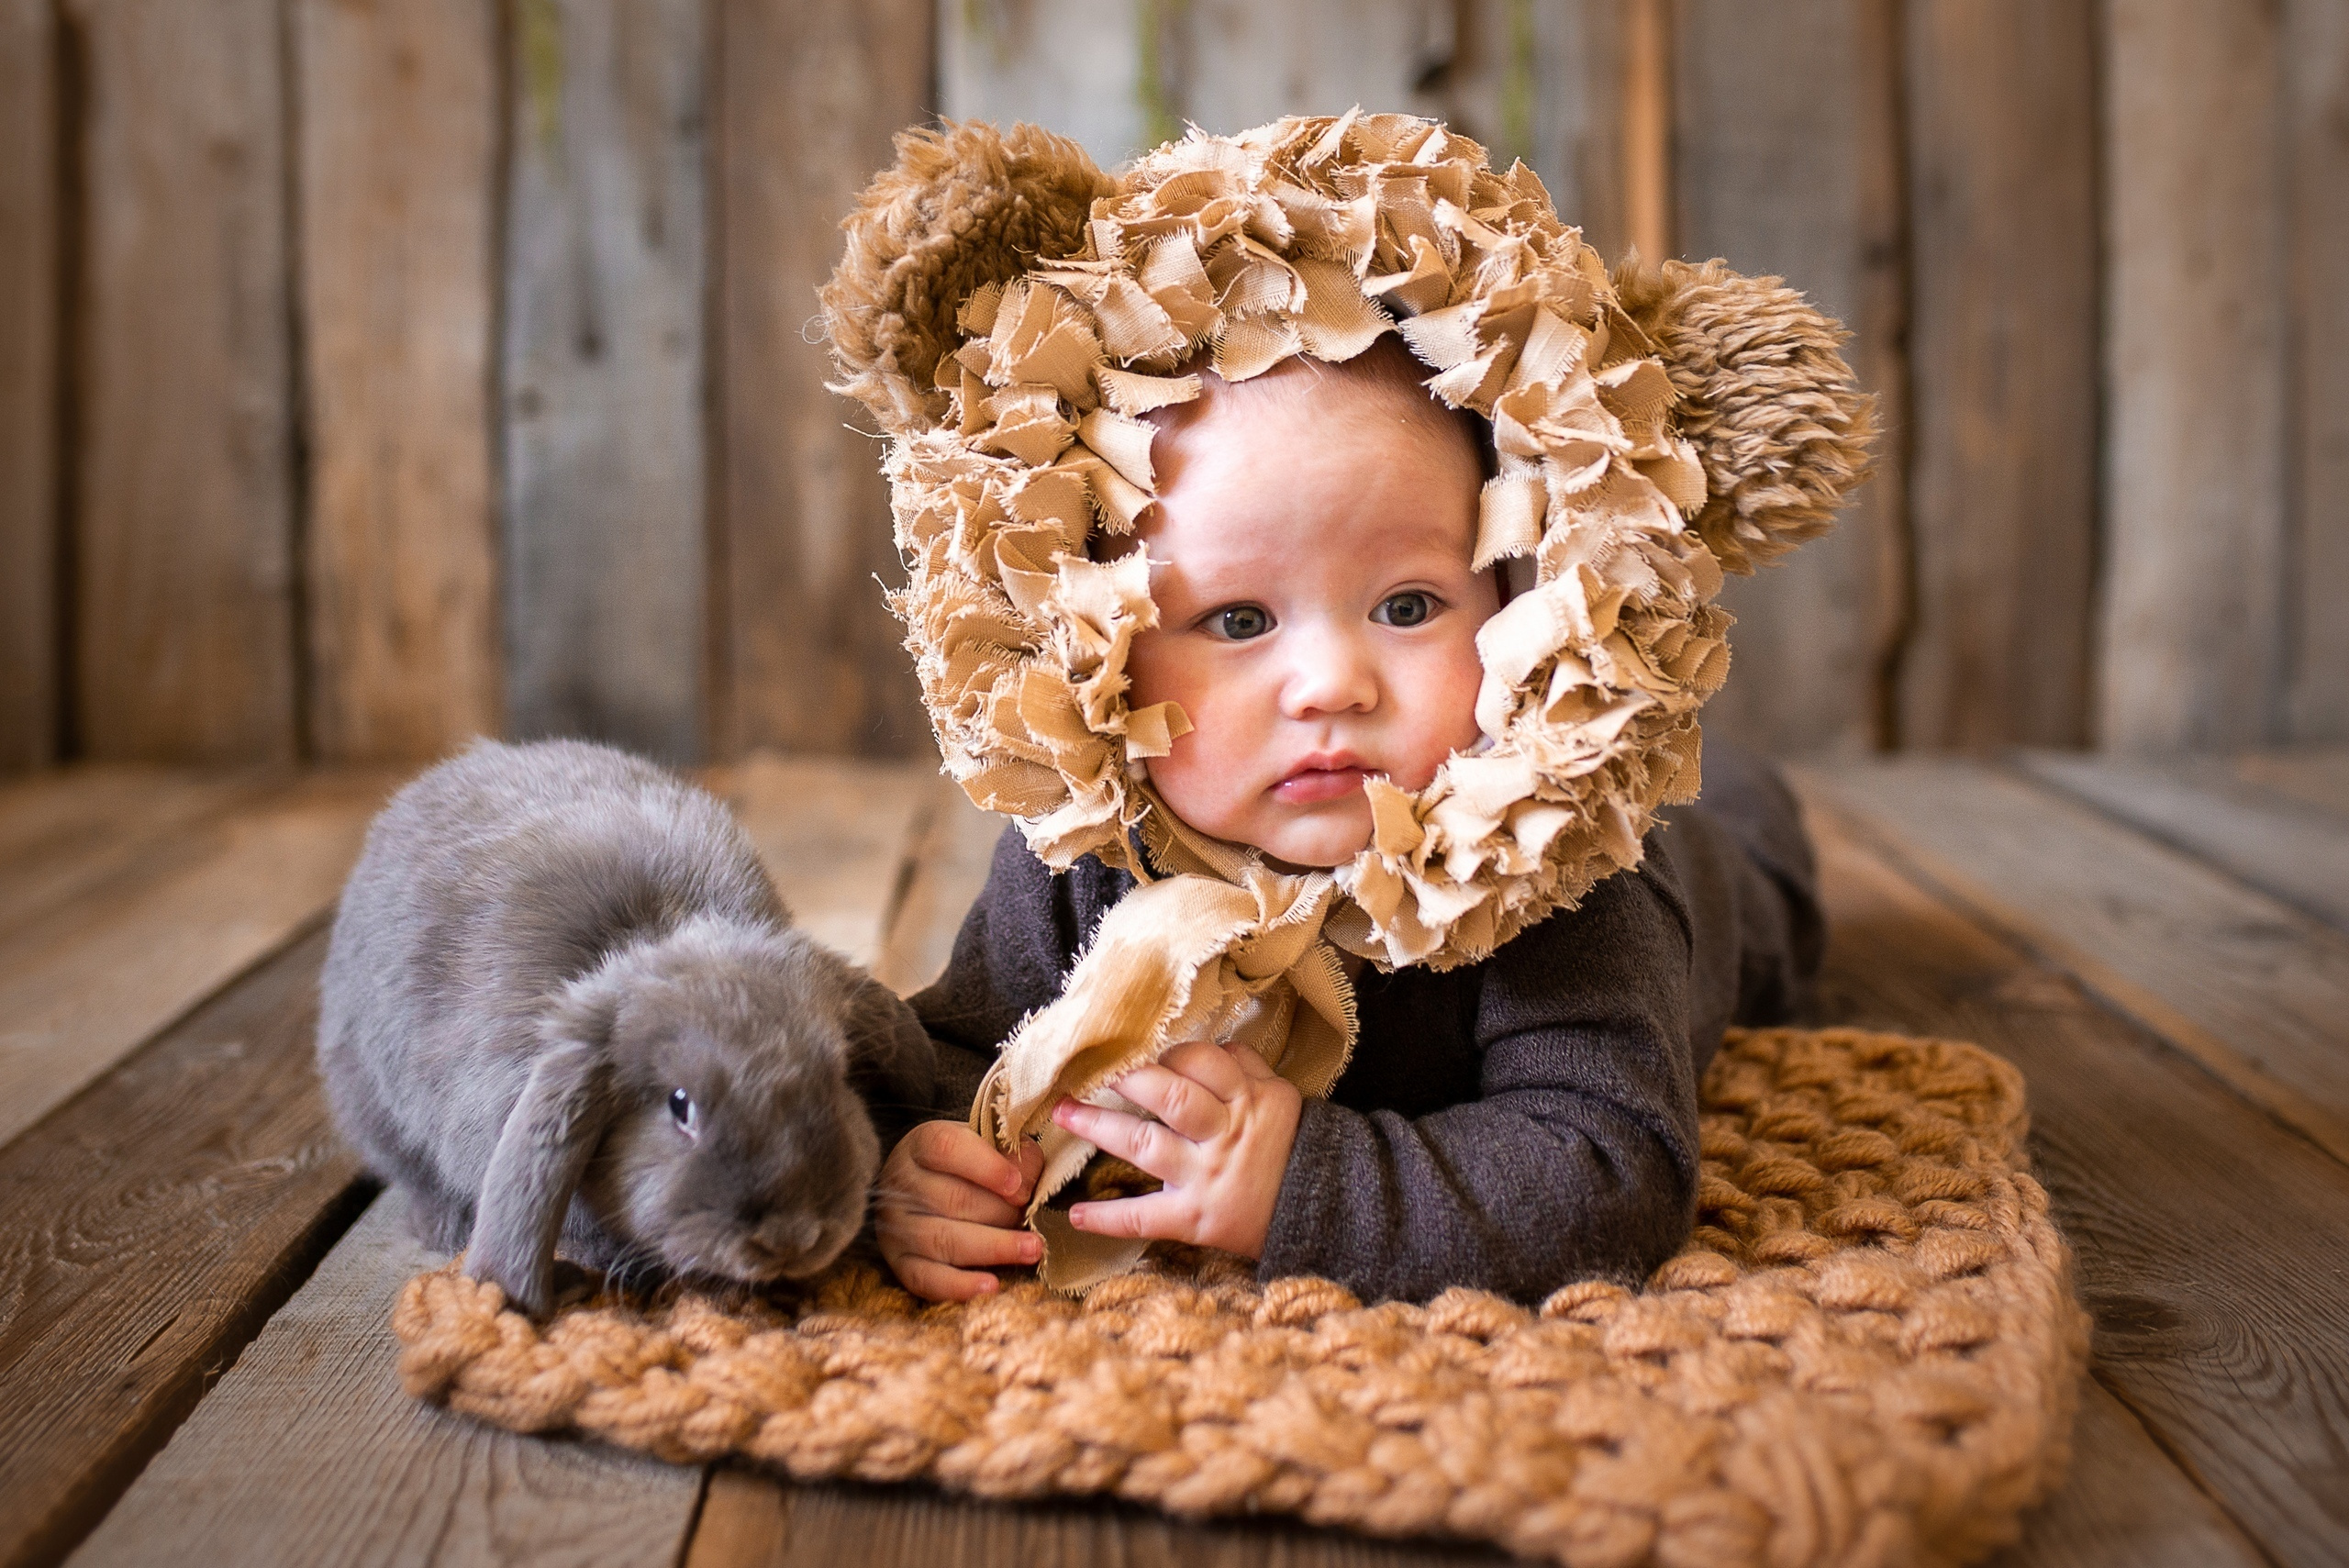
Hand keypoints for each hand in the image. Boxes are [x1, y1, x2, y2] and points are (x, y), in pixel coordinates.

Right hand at [876, 1120, 1044, 1300]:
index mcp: (922, 1144)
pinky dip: (959, 1286)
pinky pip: (926, 1279)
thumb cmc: (965, 1164)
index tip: (1018, 1185)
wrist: (919, 1187)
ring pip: (944, 1240)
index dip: (986, 1167)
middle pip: (953, 1200)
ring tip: (1032, 1249)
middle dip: (1002, 1212)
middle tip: (1033, 1218)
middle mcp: (902, 1183)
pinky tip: (991, 1285)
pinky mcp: (900, 1262)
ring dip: (994, 1247)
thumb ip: (1012, 1155)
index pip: (947, 1149)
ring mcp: (897, 1225)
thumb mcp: (986, 1145)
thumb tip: (1027, 1183)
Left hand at [1050, 1039, 1301, 1257]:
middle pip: (1168, 1096)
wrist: (1323, 1211)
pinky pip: (1146, 1218)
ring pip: (1144, 1145)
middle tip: (1087, 1067)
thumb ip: (1245, 1066)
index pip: (1200, 1062)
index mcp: (1246, 1099)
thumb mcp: (1279, 1095)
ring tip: (1062, 1112)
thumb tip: (1212, 1041)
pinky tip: (1076, 1214)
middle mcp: (1223, 1134)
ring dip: (1098, 1126)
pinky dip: (1109, 1218)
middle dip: (1124, 1078)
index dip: (1165, 1052)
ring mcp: (1205, 1177)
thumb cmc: (1292, 1146)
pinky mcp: (1195, 1219)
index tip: (1137, 1048)